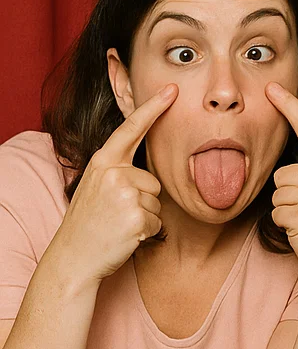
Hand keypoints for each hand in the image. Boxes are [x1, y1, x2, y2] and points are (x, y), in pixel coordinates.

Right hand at [51, 85, 176, 283]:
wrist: (74, 258)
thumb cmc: (90, 223)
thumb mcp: (97, 186)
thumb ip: (118, 170)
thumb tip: (147, 163)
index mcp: (102, 162)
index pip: (131, 129)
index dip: (153, 108)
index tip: (172, 89)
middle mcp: (113, 173)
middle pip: (153, 179)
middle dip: (143, 198)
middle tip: (115, 213)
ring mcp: (125, 195)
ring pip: (157, 201)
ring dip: (144, 216)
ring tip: (118, 224)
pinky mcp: (137, 217)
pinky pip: (158, 221)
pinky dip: (147, 232)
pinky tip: (126, 236)